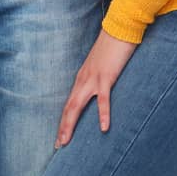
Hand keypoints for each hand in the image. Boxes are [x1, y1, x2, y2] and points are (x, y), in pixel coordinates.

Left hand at [55, 29, 137, 146]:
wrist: (118, 29)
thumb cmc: (112, 49)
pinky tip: (104, 127)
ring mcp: (93, 79)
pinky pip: (103, 98)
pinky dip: (103, 113)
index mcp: (82, 79)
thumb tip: (99, 93)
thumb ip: (98, 81)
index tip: (60, 138)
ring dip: (71, 124)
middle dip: (62, 128)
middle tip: (58, 146)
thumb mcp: (101, 67)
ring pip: (77, 105)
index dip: (64, 121)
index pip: (69, 104)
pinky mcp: (106, 76)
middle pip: (69, 108)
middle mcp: (83, 80)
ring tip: (66, 141)